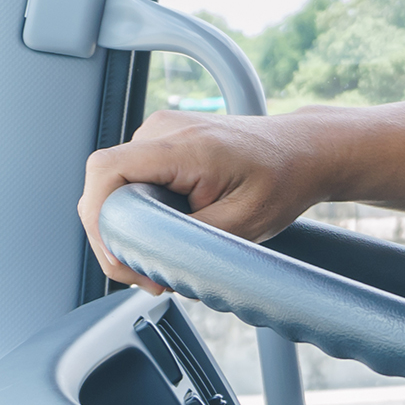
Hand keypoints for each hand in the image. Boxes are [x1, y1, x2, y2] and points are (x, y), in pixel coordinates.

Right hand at [77, 108, 338, 292]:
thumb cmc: (284, 180)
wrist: (306, 151)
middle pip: (104, 186)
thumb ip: (186, 241)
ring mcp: (161, 131)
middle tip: (149, 275)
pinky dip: (140, 211)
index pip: (106, 171)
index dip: (99, 220)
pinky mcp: (163, 141)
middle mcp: (164, 129)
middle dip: (115, 237)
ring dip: (129, 227)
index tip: (121, 257)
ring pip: (115, 187)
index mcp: (184, 146)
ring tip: (163, 257)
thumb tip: (143, 260)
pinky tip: (167, 233)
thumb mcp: (241, 225)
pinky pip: (131, 181)